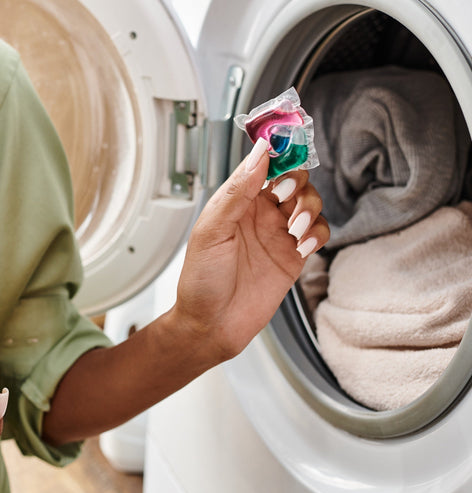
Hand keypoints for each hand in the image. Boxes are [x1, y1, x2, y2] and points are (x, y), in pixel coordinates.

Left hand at [171, 138, 328, 361]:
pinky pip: (317, 233)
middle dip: (297, 182)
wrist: (211, 326)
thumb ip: (237, 191)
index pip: (262, 164)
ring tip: (294, 228)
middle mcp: (258, 213)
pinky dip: (317, 233)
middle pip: (293, 179)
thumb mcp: (211, 230)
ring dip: (309, 208)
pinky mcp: (293, 257)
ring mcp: (277, 234)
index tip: (292, 141)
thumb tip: (259, 154)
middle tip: (287, 198)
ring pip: (309, 203)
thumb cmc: (200, 281)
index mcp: (235, 201)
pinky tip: (302, 245)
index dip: (279, 150)